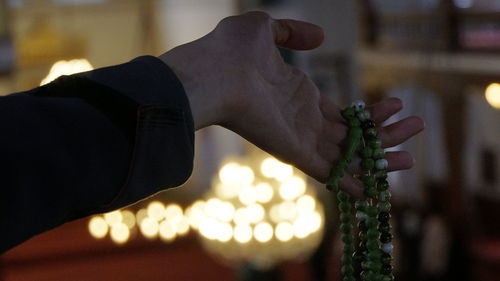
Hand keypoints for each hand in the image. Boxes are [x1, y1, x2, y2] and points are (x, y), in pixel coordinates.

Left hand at [159, 12, 423, 193]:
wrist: (211, 71)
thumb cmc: (230, 49)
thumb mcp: (264, 29)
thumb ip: (293, 32)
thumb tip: (320, 39)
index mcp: (298, 94)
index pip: (340, 111)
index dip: (368, 113)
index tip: (398, 107)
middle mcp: (302, 119)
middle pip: (350, 135)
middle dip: (384, 135)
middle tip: (418, 130)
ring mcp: (298, 136)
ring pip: (347, 153)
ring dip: (379, 157)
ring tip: (412, 157)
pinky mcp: (293, 151)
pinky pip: (328, 171)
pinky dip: (351, 181)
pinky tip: (375, 190)